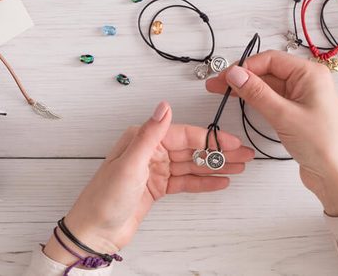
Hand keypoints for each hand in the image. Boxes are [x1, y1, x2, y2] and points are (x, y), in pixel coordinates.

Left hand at [44, 101, 254, 263]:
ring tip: (239, 168)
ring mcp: (155, 170)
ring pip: (192, 165)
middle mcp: (150, 152)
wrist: (94, 232)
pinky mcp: (157, 188)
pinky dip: (204, 182)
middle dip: (218, 152)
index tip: (231, 142)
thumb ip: (150, 134)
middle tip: (243, 155)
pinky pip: (186, 182)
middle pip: (192, 149)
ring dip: (216, 166)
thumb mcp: (129, 164)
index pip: (184, 135)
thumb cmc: (103, 199)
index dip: (210, 139)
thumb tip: (164, 106)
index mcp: (142, 140)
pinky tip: (220, 181)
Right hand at [206, 50, 337, 215]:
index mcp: (310, 74)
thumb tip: (234, 73)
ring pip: (269, 86)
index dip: (245, 67)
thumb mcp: (284, 116)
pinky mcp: (297, 114)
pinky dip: (257, 101)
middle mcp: (307, 82)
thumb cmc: (323, 145)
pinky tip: (242, 102)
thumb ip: (257, 93)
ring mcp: (302, 98)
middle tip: (216, 85)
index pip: (271, 59)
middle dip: (242, 77)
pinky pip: (273, 100)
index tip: (224, 78)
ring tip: (222, 93)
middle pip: (268, 71)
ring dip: (247, 89)